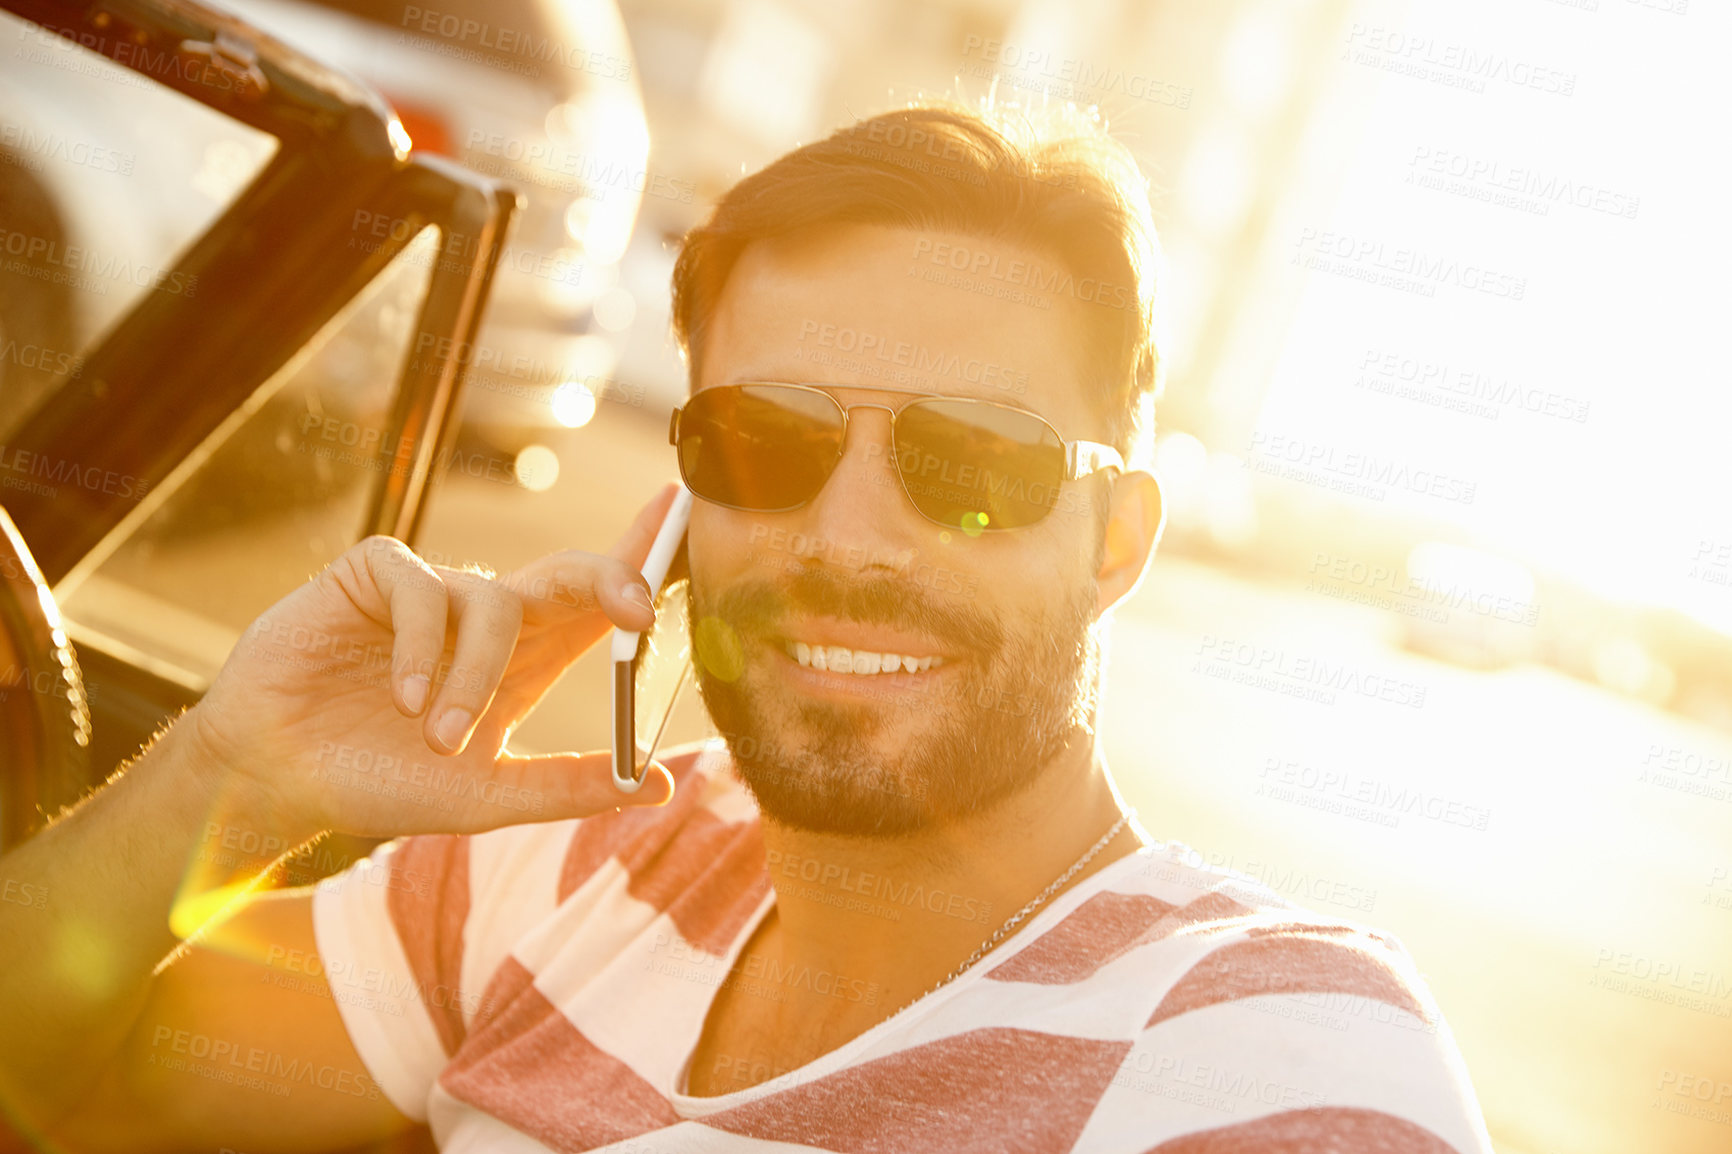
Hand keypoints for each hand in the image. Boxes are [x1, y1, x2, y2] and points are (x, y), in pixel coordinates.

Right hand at [186, 485, 683, 839]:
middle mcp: (490, 618)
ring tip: (435, 738)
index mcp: (529, 660)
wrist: (276, 780)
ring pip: (494, 602)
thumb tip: (659, 784)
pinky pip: (422, 589)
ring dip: (472, 678)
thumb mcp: (486, 797)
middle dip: (613, 576)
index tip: (685, 526)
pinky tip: (398, 698)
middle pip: (570, 574)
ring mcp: (434, 592)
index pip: (601, 604)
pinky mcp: (376, 574)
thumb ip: (570, 789)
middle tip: (638, 604)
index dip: (644, 564)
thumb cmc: (382, 783)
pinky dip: (420, 650)